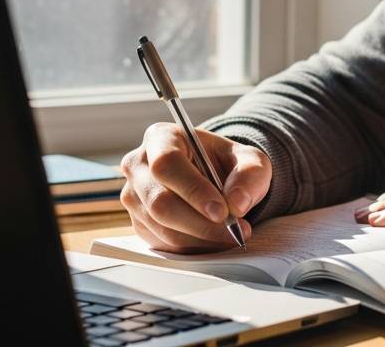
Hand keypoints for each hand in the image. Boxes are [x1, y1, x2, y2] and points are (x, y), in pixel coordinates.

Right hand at [120, 123, 270, 252]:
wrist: (216, 178)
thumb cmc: (227, 163)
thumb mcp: (250, 160)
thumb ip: (249, 175)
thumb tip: (237, 203)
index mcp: (161, 138)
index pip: (167, 164)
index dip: (193, 190)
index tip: (222, 211)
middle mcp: (139, 165)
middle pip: (159, 201)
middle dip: (199, 223)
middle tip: (233, 230)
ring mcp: (134, 196)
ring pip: (161, 227)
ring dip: (199, 238)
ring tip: (231, 235)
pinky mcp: (139, 222)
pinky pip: (162, 242)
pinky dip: (192, 246)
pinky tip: (213, 239)